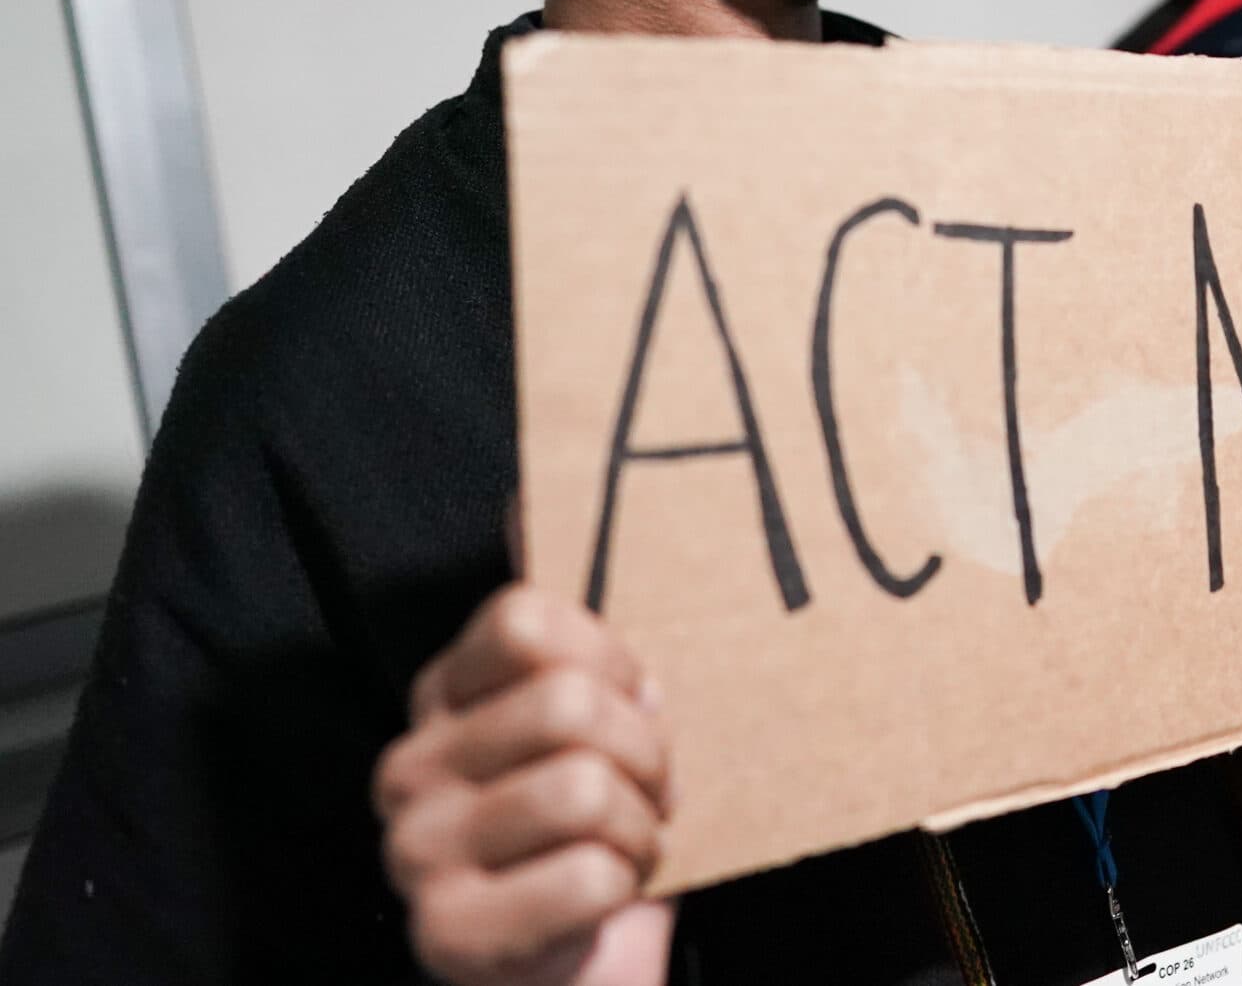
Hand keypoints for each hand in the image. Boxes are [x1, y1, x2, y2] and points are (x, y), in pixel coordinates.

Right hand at [375, 586, 675, 985]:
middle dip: (646, 755)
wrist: (581, 971)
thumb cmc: (601, 828)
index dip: (611, 655)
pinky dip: (625, 890)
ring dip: (642, 829)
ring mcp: (414, 854)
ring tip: (631, 846)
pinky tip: (605, 900)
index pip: (525, 619)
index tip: (640, 699)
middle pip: (566, 704)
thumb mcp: (596, 710)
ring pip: (583, 789)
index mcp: (442, 696)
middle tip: (653, 792)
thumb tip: (530, 486)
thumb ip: (568, 615)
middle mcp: (407, 768)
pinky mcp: (446, 935)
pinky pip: (585, 878)